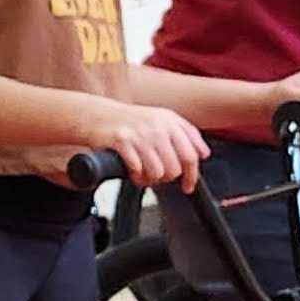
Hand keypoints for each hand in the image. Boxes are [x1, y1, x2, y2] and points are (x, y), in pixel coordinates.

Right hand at [78, 100, 204, 188]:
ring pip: (157, 171)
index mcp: (170, 121)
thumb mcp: (160, 120)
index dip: (192, 175)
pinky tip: (132, 173)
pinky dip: (136, 177)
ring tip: (143, 176)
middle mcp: (157, 126)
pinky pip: (137, 169)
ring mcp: (140, 134)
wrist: (95, 114)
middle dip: (167, 178)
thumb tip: (204, 153)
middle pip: (175, 167)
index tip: (188, 186)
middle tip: (158, 178)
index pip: (191, 154)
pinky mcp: (122, 141)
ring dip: (150, 179)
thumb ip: (184, 134)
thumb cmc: (127, 121)